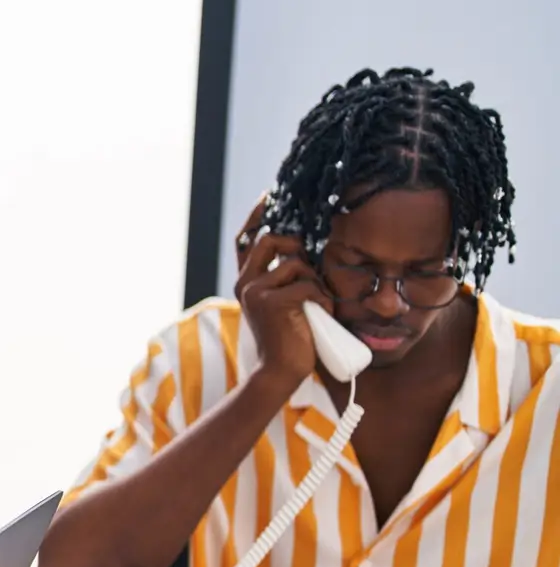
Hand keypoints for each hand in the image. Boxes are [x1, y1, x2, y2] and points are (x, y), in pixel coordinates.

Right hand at [234, 194, 333, 389]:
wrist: (281, 371)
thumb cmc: (291, 338)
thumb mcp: (286, 302)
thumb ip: (286, 278)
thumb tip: (306, 250)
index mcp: (247, 281)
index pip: (247, 239)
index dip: (258, 215)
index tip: (269, 195)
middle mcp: (246, 282)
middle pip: (273, 239)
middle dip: (299, 247)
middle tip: (310, 267)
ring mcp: (255, 291)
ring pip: (297, 263)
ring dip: (315, 281)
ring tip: (316, 304)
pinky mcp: (270, 302)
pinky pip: (308, 284)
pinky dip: (321, 299)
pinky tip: (319, 315)